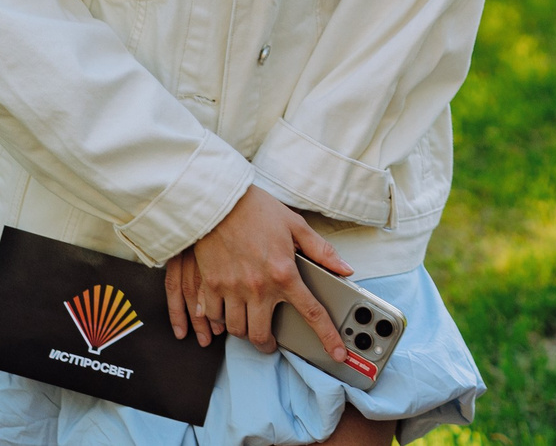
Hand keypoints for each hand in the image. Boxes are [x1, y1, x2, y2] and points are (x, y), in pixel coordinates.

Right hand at [164, 185, 350, 358]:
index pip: (311, 313)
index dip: (327, 337)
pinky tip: (225, 315)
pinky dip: (220, 322)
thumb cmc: (257, 210)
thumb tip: (345, 269)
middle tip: (270, 341)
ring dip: (244, 334)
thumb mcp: (296, 225)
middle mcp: (258, 287)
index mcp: (284, 273)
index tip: (336, 354)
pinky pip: (214, 317)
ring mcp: (232, 288)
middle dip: (268, 345)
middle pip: (262, 334)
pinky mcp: (210, 286)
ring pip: (237, 330)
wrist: (219, 200)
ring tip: (248, 326)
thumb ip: (322, 251)